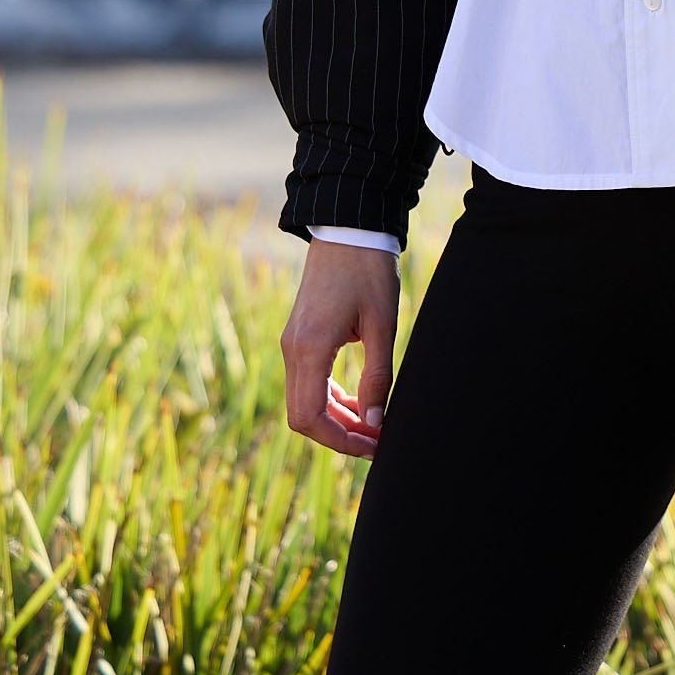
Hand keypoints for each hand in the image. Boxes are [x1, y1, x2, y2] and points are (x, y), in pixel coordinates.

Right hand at [282, 240, 399, 458]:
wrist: (349, 228)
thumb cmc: (368, 271)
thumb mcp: (382, 324)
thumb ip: (377, 376)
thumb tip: (373, 423)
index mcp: (310, 348)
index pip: (310, 418)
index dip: (339, 441)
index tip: (372, 446)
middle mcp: (292, 349)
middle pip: (303, 415)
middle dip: (338, 435)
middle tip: (377, 440)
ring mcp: (292, 343)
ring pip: (304, 400)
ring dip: (335, 418)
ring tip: (373, 425)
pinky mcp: (299, 337)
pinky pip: (307, 382)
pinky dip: (329, 399)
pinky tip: (358, 400)